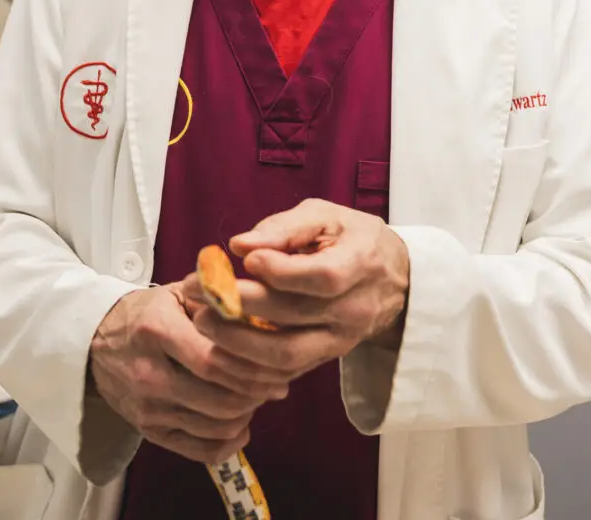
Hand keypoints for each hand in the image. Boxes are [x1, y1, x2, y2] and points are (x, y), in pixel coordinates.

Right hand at [88, 283, 289, 463]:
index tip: (275, 361)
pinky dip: (229, 443)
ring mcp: (147, 408)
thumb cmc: (147, 314)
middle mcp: (149, 373)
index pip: (212, 359)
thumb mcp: (177, 293)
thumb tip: (261, 310)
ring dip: (246, 414)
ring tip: (259, 395)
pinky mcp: (149, 431)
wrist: (96, 341)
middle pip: (217, 397)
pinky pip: (199, 451)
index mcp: (156, 331)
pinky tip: (242, 424)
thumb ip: (215, 298)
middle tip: (275, 380)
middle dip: (255, 392)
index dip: (250, 365)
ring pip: (213, 426)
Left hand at [183, 199, 409, 381]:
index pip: (324, 277)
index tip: (246, 259)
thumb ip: (285, 227)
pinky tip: (217, 347)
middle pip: (296, 317)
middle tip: (200, 289)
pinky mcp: (324, 360)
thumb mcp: (326, 216)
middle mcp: (354, 310)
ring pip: (286, 355)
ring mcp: (340, 342)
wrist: (390, 280)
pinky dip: (246, 365)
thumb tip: (240, 245)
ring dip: (237, 342)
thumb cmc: (350, 237)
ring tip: (202, 320)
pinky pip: (283, 373)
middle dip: (241, 305)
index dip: (283, 272)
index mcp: (361, 264)